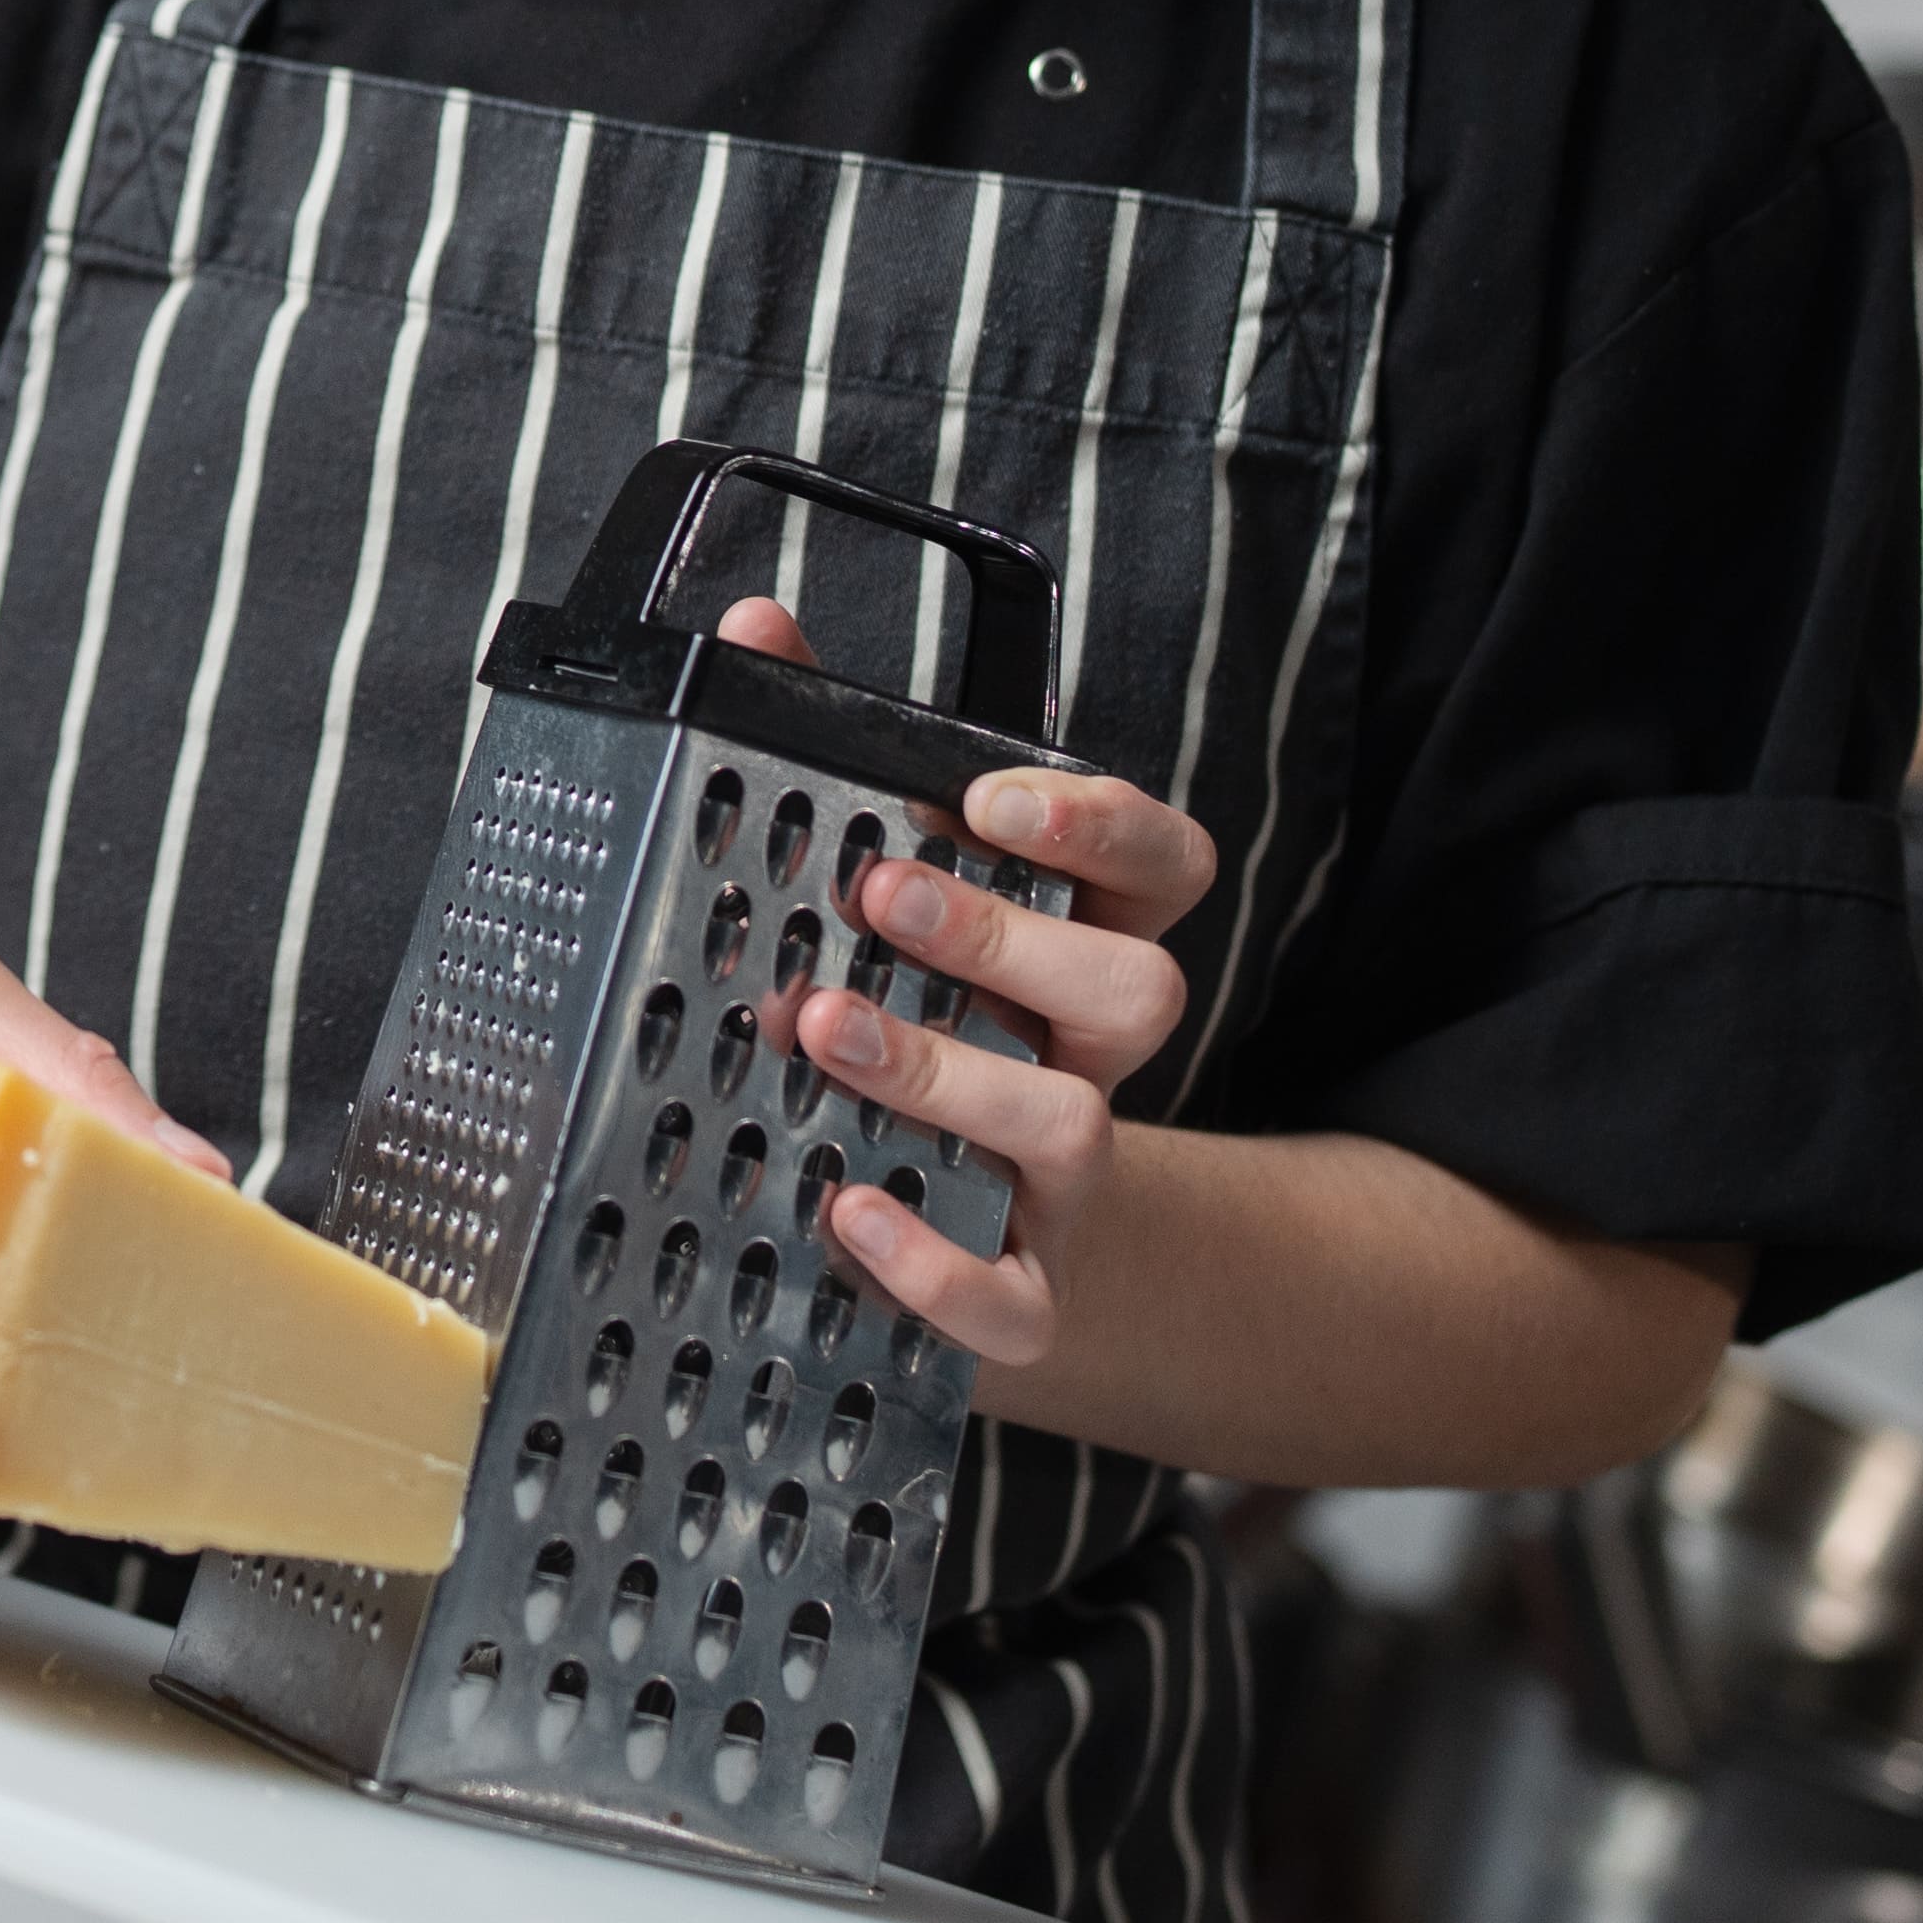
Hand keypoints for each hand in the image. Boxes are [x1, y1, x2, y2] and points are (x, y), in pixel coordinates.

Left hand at [710, 596, 1213, 1398]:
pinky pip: (1013, 1297)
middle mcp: (1094, 1056)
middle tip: (878, 893)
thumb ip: (828, 746)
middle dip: (1006, 936)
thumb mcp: (881, 889)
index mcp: (1083, 944)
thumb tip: (754, 626)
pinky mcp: (1023, 1291)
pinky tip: (849, 1207)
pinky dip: (934, 1261)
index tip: (990, 799)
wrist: (963, 1241)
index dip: (1104, 829)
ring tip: (822, 1029)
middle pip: (1135, 989)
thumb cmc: (915, 1025)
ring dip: (946, 1074)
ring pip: (1071, 1124)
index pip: (1168, 868)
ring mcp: (1069, 1180)